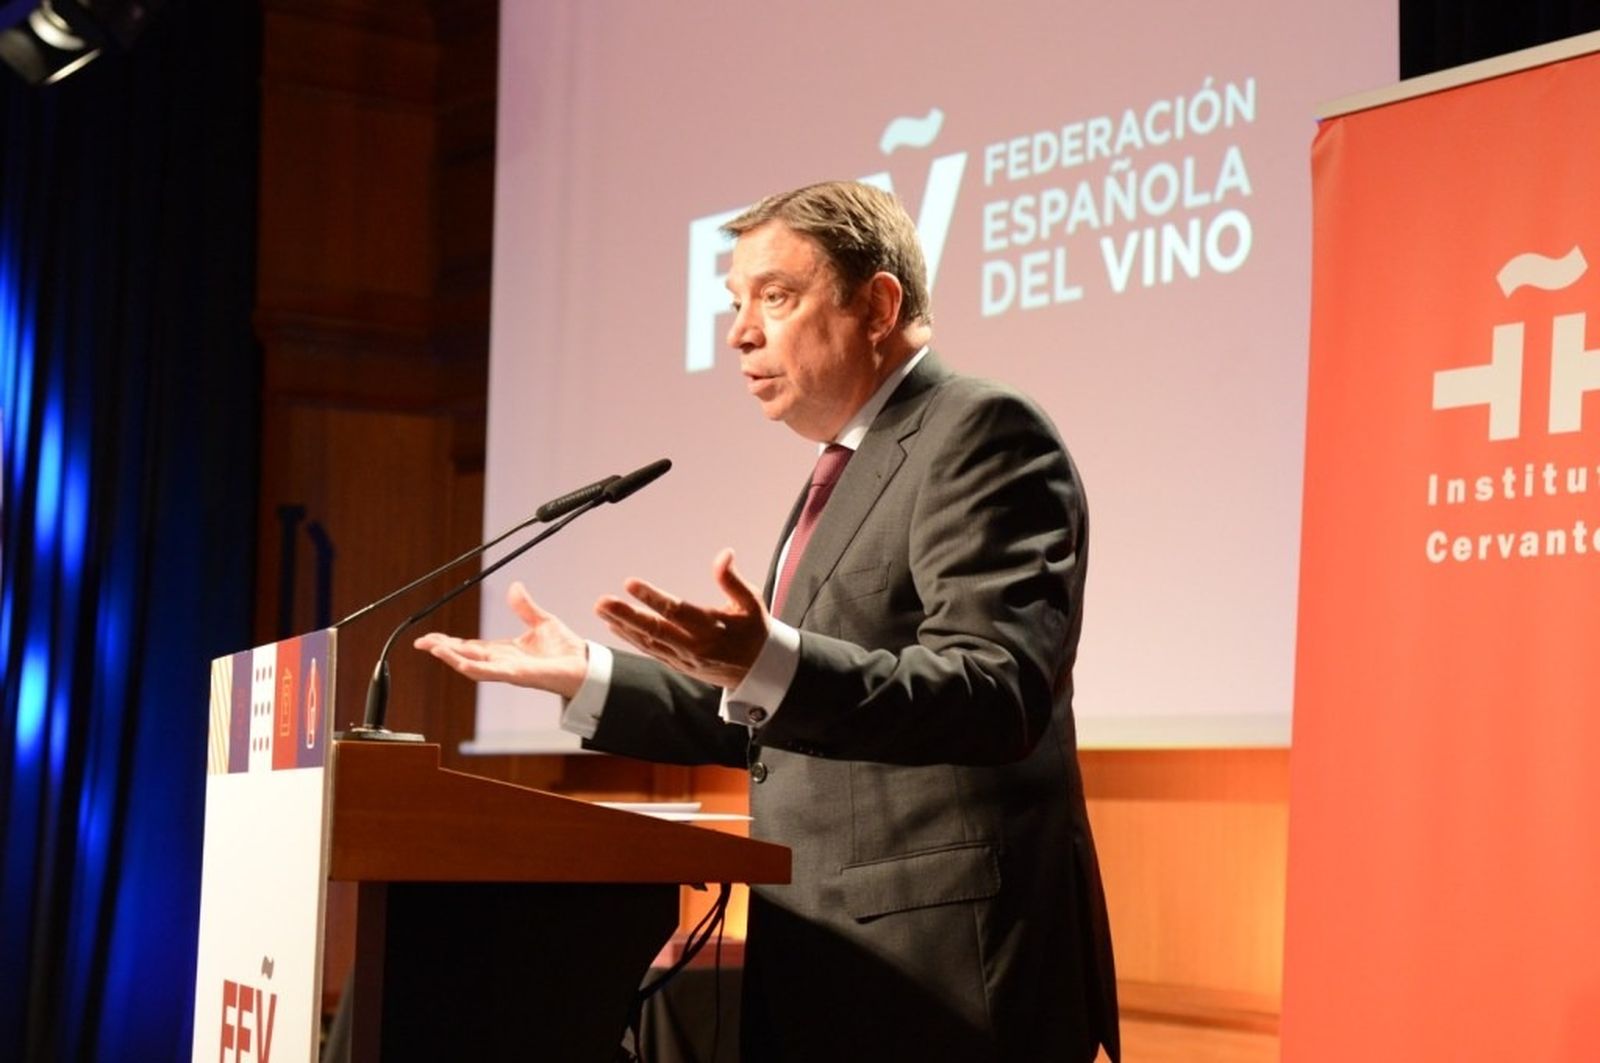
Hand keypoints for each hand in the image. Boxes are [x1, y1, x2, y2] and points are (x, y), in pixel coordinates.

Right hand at [413, 581, 587, 697]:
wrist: (586, 666)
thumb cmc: (567, 651)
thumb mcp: (542, 622)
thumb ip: (525, 607)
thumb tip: (514, 587)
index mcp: (506, 652)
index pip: (471, 647)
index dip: (450, 643)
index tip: (431, 638)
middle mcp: (503, 663)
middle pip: (465, 656)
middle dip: (442, 649)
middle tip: (420, 642)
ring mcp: (507, 671)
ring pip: (470, 665)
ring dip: (449, 657)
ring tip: (430, 647)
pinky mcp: (516, 675)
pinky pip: (487, 671)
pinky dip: (468, 664)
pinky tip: (453, 658)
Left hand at [595, 548, 767, 688]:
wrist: (759, 672)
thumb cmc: (755, 632)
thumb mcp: (752, 603)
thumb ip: (732, 579)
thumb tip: (723, 554)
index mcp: (712, 628)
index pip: (677, 611)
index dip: (652, 598)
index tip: (631, 584)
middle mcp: (695, 646)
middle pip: (655, 629)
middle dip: (626, 615)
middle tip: (603, 602)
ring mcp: (684, 659)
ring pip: (648, 642)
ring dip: (622, 626)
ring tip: (602, 610)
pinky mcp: (679, 665)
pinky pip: (651, 651)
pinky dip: (631, 639)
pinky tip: (615, 626)